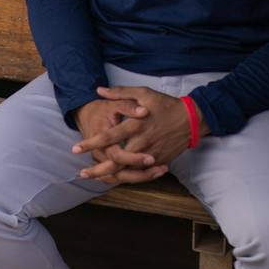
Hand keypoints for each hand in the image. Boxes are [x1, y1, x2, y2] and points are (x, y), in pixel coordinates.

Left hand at [73, 87, 187, 183]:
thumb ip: (120, 93)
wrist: (192, 120)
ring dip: (110, 176)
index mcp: (135, 125)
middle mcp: (142, 142)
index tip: (76, 148)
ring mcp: (151, 154)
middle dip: (97, 169)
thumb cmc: (165, 105)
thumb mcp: (143, 93)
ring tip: (95, 178)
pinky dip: (127, 176)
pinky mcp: (159, 161)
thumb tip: (99, 90)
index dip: (91, 143)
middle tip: (82, 173)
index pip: (109, 137)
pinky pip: (141, 173)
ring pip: (128, 171)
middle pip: (116, 161)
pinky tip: (115, 178)